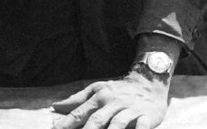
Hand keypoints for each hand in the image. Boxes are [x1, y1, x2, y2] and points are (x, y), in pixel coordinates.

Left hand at [51, 73, 167, 128]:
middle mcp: (113, 103)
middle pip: (96, 121)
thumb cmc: (119, 89)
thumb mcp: (98, 89)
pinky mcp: (146, 116)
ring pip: (117, 125)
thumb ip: (78, 99)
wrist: (150, 81)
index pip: (80, 113)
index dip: (66, 124)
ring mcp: (130, 110)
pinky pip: (141, 126)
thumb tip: (56, 106)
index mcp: (100, 97)